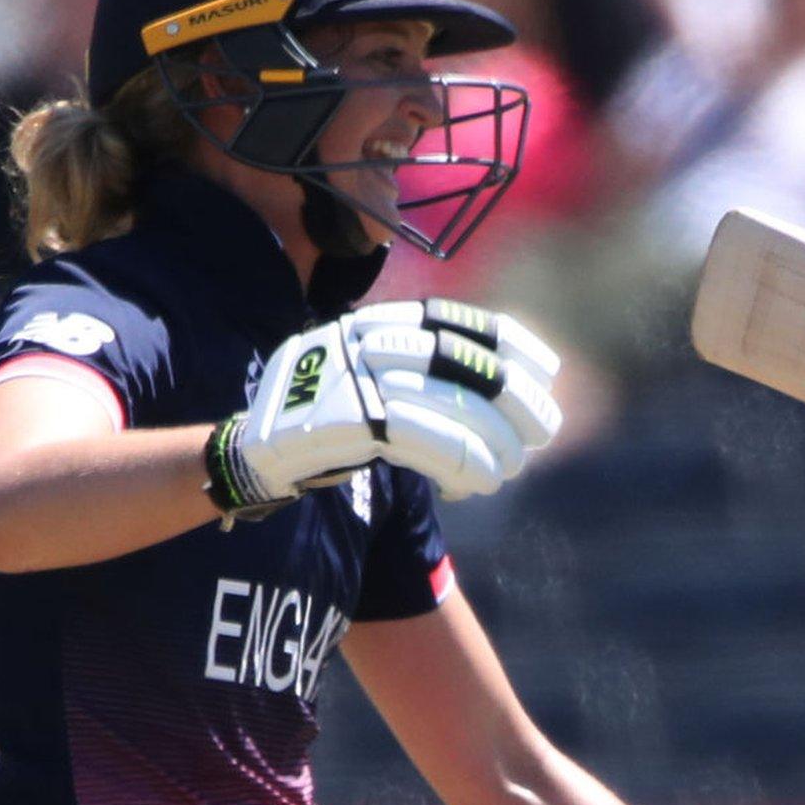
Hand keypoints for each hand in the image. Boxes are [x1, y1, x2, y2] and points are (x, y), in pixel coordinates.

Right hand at [205, 301, 562, 516]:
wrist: (257, 452)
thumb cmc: (329, 419)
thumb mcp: (372, 375)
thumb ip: (422, 370)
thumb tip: (502, 385)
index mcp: (377, 321)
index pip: (457, 320)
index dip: (509, 342)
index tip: (547, 368)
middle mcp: (366, 339)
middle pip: (463, 362)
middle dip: (514, 398)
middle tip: (545, 430)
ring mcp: (353, 377)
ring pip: (450, 405)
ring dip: (493, 442)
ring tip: (510, 469)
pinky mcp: (345, 419)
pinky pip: (422, 439)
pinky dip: (460, 462)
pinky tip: (476, 483)